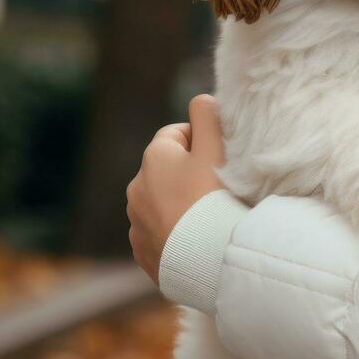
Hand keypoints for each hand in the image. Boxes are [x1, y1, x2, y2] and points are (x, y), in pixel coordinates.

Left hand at [126, 94, 226, 286]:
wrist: (206, 258)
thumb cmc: (214, 198)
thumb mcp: (215, 148)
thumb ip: (207, 116)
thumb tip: (201, 100)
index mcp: (153, 158)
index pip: (176, 134)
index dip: (202, 140)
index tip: (222, 156)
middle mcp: (136, 188)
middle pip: (168, 170)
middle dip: (190, 173)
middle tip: (221, 186)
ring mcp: (136, 223)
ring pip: (162, 203)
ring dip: (181, 203)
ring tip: (210, 216)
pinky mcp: (142, 251)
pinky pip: (160, 233)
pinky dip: (175, 232)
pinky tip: (197, 238)